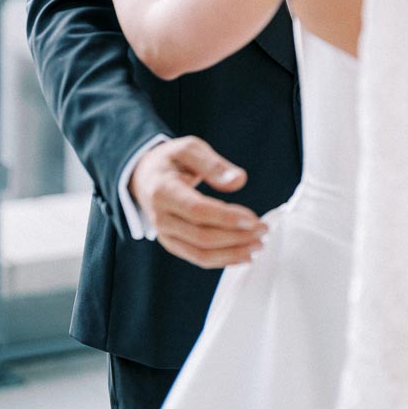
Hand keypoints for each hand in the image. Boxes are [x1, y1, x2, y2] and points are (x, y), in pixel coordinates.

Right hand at [130, 137, 267, 266]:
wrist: (144, 176)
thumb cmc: (170, 160)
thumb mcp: (189, 149)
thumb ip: (213, 164)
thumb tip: (238, 180)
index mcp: (163, 191)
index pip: (197, 210)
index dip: (227, 217)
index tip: (253, 219)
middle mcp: (161, 217)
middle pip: (202, 236)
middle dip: (236, 237)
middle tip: (263, 230)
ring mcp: (165, 234)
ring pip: (200, 253)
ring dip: (232, 253)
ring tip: (258, 245)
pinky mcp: (172, 243)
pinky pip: (197, 257)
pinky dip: (222, 260)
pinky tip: (243, 254)